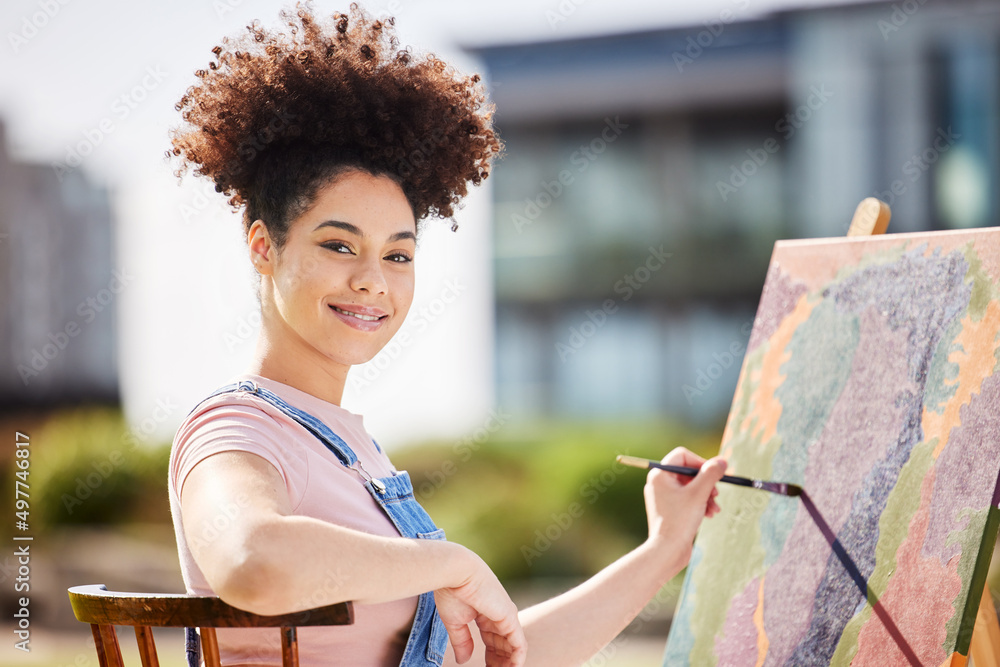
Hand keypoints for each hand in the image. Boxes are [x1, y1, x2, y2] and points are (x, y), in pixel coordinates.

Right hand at [434, 550, 525, 665]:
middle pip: (504, 644)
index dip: (490, 657)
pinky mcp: (509, 617)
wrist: (455, 571)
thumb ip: (462, 641)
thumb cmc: (451, 591)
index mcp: (485, 613)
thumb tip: (463, 660)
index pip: (492, 639)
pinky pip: (519, 643)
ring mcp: (506, 615)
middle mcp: (499, 613)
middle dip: (500, 663)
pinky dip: (517, 658)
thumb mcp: (455, 621)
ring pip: (513, 646)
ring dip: (509, 663)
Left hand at [643, 447, 726, 553]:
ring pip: (691, 486)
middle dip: (706, 482)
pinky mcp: (670, 509)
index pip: (683, 455)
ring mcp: (663, 496)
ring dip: (706, 495)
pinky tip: (710, 514)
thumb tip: (722, 461)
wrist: (667, 551)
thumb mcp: (699, 494)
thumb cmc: (680, 521)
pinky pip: (688, 499)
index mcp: (660, 474)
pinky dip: (700, 504)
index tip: (714, 474)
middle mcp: (659, 483)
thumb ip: (711, 474)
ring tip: (715, 509)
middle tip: (716, 493)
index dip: (701, 462)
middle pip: (689, 472)